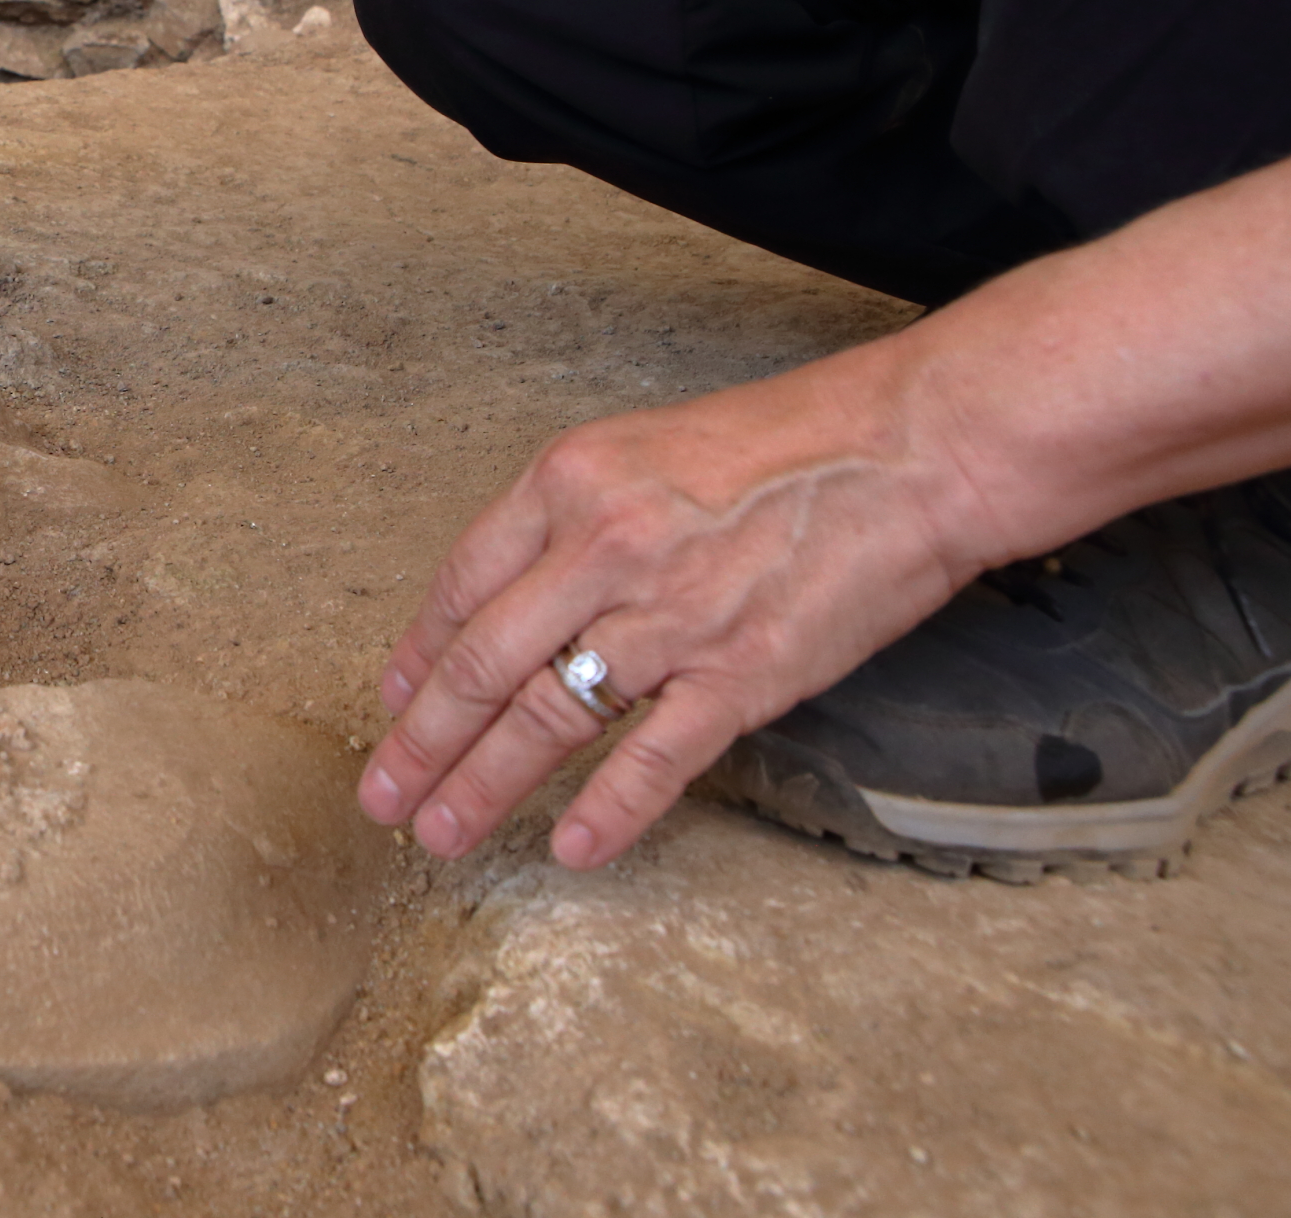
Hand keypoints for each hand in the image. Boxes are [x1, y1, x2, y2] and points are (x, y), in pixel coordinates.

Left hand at [357, 340, 990, 868]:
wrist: (909, 449)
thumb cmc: (788, 442)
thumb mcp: (643, 448)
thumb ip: (575, 518)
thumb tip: (513, 593)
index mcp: (570, 483)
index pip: (460, 582)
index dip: (417, 656)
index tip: (394, 703)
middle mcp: (603, 550)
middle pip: (482, 662)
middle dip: (420, 742)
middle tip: (382, 795)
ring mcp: (671, 618)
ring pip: (545, 719)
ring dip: (483, 786)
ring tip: (442, 831)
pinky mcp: (741, 675)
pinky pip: (652, 759)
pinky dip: (605, 813)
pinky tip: (568, 848)